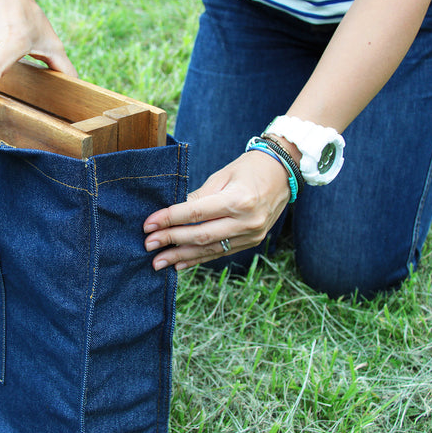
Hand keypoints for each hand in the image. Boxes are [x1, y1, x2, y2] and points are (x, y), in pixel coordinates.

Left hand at [143, 150, 291, 270]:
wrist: (284, 173)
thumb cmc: (249, 168)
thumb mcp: (222, 175)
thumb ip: (198, 196)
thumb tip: (172, 213)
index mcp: (238, 200)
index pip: (196, 213)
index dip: (170, 219)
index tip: (148, 224)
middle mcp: (247, 221)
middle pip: (201, 235)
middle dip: (171, 240)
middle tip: (148, 244)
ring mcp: (251, 235)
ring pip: (209, 249)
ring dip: (181, 257)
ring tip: (158, 262)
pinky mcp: (252, 242)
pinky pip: (220, 253)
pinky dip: (198, 259)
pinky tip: (179, 264)